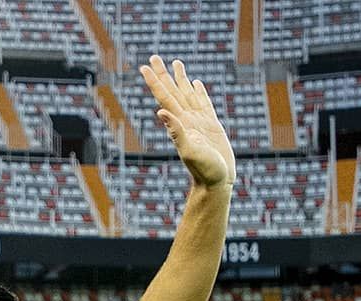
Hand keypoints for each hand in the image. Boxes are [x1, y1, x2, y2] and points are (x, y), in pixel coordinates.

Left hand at [138, 56, 235, 188]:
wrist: (217, 183)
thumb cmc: (204, 170)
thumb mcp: (189, 150)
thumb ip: (175, 131)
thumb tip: (160, 112)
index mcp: (179, 122)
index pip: (164, 96)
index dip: (154, 81)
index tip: (144, 66)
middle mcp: (186, 119)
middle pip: (172, 91)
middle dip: (163, 74)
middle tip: (154, 57)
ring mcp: (198, 121)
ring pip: (187, 93)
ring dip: (181, 79)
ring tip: (176, 63)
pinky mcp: (211, 125)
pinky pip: (203, 103)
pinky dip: (198, 92)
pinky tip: (195, 84)